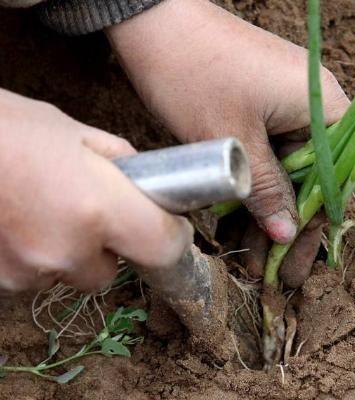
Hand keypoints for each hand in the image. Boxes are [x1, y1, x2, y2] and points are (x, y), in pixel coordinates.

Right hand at [0, 89, 192, 292]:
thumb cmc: (7, 126)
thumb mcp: (75, 131)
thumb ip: (121, 165)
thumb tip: (150, 186)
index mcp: (98, 209)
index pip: (163, 248)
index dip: (171, 237)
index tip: (167, 224)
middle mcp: (67, 252)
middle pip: (111, 270)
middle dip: (108, 245)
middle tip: (88, 209)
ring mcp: (29, 272)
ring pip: (70, 276)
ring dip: (68, 252)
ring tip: (41, 208)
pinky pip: (35, 276)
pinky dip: (33, 256)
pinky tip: (15, 220)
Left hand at [106, 0, 348, 244]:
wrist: (154, 21)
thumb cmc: (195, 75)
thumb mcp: (233, 144)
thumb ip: (266, 191)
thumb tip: (288, 236)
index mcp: (325, 108)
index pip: (335, 181)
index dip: (315, 228)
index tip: (296, 266)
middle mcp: (317, 106)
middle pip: (313, 181)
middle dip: (287, 228)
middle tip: (270, 274)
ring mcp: (292, 104)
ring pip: (288, 172)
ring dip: (266, 213)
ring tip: (246, 257)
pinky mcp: (266, 106)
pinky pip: (270, 156)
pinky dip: (254, 188)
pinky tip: (236, 224)